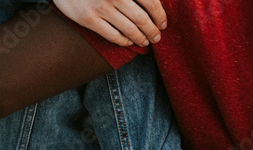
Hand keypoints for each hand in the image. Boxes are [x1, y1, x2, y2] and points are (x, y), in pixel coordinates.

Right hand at [52, 0, 166, 45]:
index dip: (160, 15)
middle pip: (141, 19)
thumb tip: (156, 4)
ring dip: (141, 39)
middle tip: (157, 37)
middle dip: (152, 31)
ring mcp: (101, 8)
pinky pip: (113, 36)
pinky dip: (124, 41)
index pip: (151, 1)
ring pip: (129, 30)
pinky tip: (130, 42)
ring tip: (145, 42)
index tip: (163, 23)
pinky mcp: (89, 20)